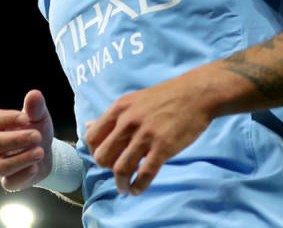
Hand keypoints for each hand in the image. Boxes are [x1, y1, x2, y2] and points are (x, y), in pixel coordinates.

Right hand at [0, 90, 53, 190]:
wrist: (46, 153)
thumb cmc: (37, 130)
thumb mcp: (39, 116)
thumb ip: (36, 107)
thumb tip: (34, 94)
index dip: (7, 118)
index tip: (25, 118)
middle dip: (17, 139)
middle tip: (38, 136)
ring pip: (0, 166)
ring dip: (22, 158)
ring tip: (40, 152)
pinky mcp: (8, 181)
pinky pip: (9, 182)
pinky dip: (23, 175)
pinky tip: (35, 167)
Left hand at [84, 72, 214, 195]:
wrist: (195, 94)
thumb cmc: (164, 97)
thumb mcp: (132, 101)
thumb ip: (111, 117)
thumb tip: (88, 126)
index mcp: (119, 109)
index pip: (92, 138)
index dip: (96, 152)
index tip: (106, 157)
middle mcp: (128, 122)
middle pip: (103, 157)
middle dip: (106, 169)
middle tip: (116, 171)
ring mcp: (146, 135)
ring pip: (121, 169)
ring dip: (120, 184)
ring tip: (124, 188)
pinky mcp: (163, 147)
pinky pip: (145, 174)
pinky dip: (138, 186)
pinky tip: (138, 189)